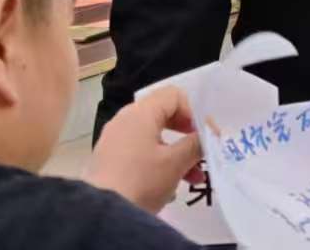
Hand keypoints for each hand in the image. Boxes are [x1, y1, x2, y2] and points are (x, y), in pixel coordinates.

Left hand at [84, 85, 204, 213]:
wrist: (102, 215)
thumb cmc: (142, 181)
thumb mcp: (176, 163)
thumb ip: (196, 144)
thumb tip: (206, 135)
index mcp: (140, 113)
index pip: (173, 95)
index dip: (193, 111)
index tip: (203, 135)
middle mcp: (124, 120)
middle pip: (163, 115)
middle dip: (186, 135)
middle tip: (200, 152)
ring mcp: (114, 140)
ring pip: (152, 137)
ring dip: (176, 153)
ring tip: (193, 177)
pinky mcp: (109, 160)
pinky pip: (139, 152)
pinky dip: (157, 162)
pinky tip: (169, 186)